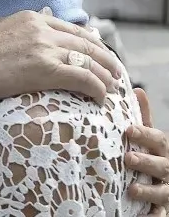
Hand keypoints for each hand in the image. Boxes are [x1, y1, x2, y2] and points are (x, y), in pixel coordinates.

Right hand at [0, 9, 120, 110]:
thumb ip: (22, 26)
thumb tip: (43, 16)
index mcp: (29, 17)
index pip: (72, 28)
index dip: (92, 43)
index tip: (99, 55)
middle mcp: (41, 28)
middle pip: (87, 42)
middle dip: (106, 59)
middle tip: (115, 73)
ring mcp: (45, 48)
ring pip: (90, 60)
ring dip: (106, 75)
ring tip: (111, 87)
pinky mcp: (47, 69)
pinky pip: (85, 78)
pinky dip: (98, 87)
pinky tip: (100, 97)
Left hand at [126, 88, 168, 214]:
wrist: (166, 182)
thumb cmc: (153, 154)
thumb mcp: (150, 138)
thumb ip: (144, 118)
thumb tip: (136, 90)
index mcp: (164, 150)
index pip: (158, 140)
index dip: (145, 135)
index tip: (128, 130)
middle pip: (161, 166)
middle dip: (146, 162)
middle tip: (128, 159)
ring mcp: (167, 190)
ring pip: (162, 192)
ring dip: (149, 191)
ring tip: (132, 190)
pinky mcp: (162, 207)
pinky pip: (160, 214)